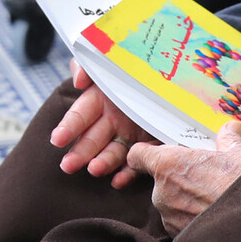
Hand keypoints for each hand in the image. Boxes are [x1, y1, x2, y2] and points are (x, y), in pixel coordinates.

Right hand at [50, 63, 153, 186]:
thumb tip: (79, 80)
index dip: (68, 127)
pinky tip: (118, 182)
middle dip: (79, 152)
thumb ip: (91, 65)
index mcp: (101, 99)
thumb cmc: (143, 62)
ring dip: (102, 163)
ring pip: (112, 152)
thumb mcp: (116, 59)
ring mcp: (130, 134)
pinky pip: (137, 162)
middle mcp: (113, 119)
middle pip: (92, 138)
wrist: (183, 73)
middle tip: (68, 166)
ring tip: (94, 171)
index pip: (80, 115)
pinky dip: (127, 173)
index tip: (57, 140)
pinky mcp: (149, 146)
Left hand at [127, 121, 240, 235]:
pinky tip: (219, 219)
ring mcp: (171, 220)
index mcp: (169, 165)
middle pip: (160, 182)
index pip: (139, 156)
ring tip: (218, 201)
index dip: (148, 154)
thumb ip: (228, 142)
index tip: (160, 154)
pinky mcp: (182, 241)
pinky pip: (183, 226)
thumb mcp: (240, 154)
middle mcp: (162, 193)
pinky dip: (196, 222)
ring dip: (188, 203)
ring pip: (173, 206)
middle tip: (208, 180)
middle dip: (181, 181)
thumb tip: (231, 130)